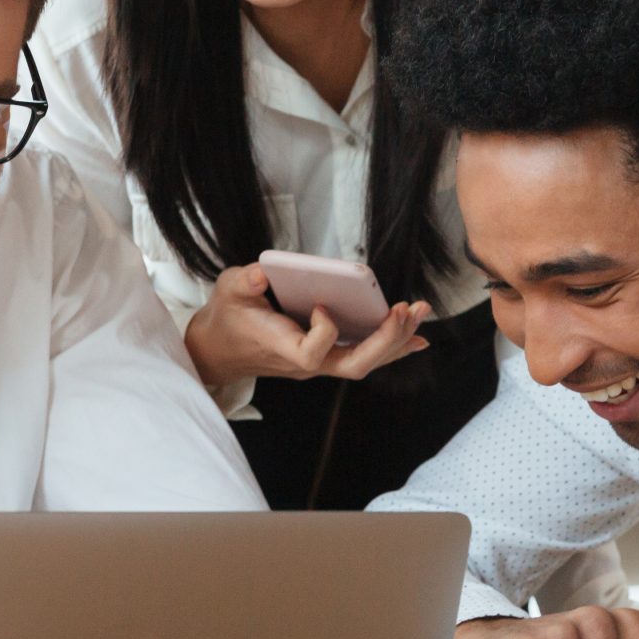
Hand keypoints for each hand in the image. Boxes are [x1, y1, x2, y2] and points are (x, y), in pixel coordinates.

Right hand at [182, 263, 430, 389]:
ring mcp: (317, 364)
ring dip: (395, 340)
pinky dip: (390, 345)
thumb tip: (263, 273)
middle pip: (353, 365)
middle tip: (406, 310)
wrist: (218, 350)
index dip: (325, 331)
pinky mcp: (325, 357)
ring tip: (420, 314)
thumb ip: (244, 282)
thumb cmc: (226, 318)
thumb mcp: (228, 291)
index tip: (323, 304)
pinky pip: (363, 356)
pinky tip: (415, 334)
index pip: (312, 353)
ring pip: (364, 363)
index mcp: (281, 348)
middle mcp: (305, 363)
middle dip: (385, 339)